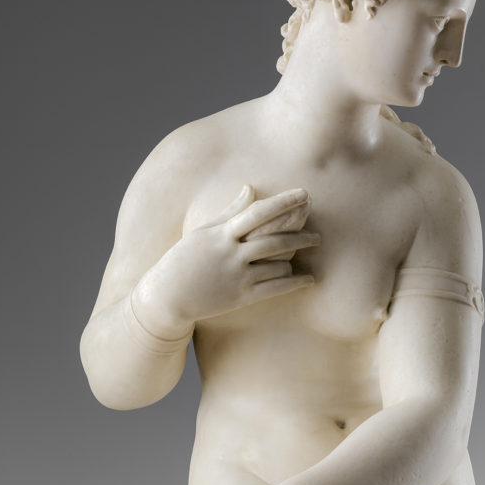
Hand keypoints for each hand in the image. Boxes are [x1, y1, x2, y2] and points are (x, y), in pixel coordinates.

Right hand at [131, 185, 318, 337]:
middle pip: (274, 240)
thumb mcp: (204, 232)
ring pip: (278, 264)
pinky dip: (295, 282)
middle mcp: (231, 254)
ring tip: (311, 250)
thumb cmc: (183, 260)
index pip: (258, 212)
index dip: (283, 202)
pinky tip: (309, 279)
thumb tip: (249, 187)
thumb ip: (230, 211)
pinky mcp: (241, 297)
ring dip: (297, 256)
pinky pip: (275, 288)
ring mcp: (237, 276)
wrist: (166, 296)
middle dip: (300, 234)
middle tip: (318, 234)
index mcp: (222, 233)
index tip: (304, 194)